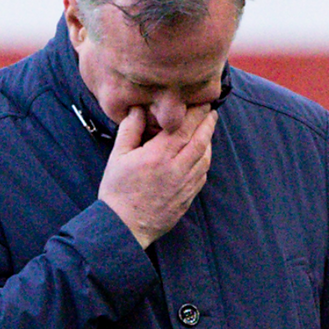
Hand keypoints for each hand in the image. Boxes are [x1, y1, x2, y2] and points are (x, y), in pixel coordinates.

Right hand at [98, 104, 217, 248]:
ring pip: (204, 157)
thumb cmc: (117, 191)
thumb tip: (138, 108)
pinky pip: (202, 174)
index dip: (196, 113)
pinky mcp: (187, 197)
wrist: (124, 226)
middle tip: (211, 111)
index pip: (184, 128)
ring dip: (209, 141)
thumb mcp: (117, 156)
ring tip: (208, 129)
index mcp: (158, 156)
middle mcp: (176, 169)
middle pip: (200, 140)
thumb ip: (129, 129)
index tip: (201, 102)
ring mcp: (184, 185)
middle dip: (207, 123)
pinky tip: (202, 154)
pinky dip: (205, 160)